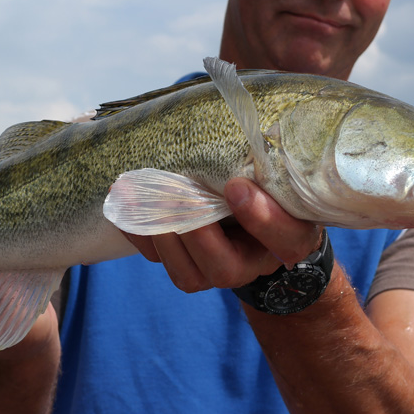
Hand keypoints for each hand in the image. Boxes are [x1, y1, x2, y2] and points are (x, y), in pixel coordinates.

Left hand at [122, 177, 322, 291]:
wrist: (251, 217)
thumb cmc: (271, 188)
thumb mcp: (283, 176)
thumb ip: (271, 165)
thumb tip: (245, 139)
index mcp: (289, 240)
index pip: (286, 241)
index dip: (262, 219)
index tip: (236, 186)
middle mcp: (252, 266)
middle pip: (225, 269)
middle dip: (196, 231)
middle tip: (177, 192)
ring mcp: (214, 273)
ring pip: (187, 274)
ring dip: (163, 234)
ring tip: (144, 195)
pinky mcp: (184, 268)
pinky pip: (158, 261)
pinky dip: (137, 233)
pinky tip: (124, 204)